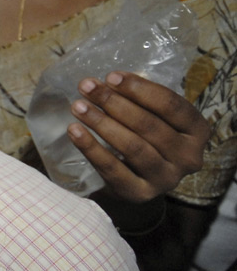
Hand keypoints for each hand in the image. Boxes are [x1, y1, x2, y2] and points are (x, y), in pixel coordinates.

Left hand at [68, 71, 208, 202]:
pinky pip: (113, 169)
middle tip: (87, 87)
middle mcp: (188, 157)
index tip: (111, 77)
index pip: (171, 106)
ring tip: (78, 107)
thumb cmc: (147, 136)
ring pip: (132, 147)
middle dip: (114, 103)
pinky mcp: (140, 193)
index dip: (139, 89)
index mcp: (197, 131)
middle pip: (149, 125)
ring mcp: (166, 179)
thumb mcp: (153, 116)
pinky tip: (74, 130)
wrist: (139, 180)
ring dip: (101, 123)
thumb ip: (139, 99)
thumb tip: (109, 82)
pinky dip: (91, 148)